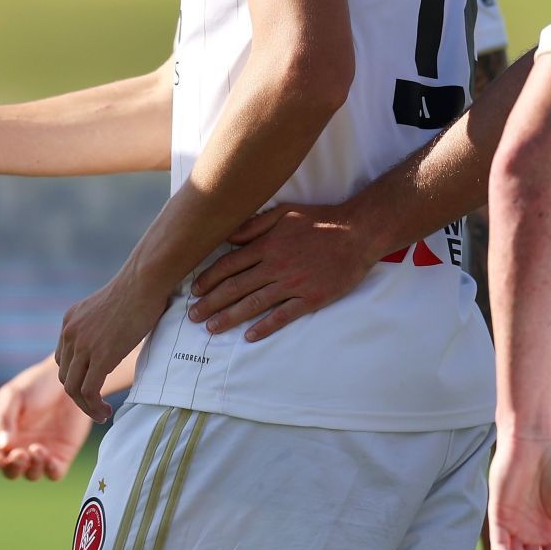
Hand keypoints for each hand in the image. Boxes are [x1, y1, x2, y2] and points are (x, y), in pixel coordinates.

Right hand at [0, 356, 93, 480]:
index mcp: (2, 434)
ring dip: (32, 468)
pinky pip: (54, 473)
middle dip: (12, 467)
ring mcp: (41, 452)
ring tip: (36, 449)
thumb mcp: (14, 395)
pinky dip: (50, 471)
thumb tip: (2, 446)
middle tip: (19, 454)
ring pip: (31, 474)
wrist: (67, 380)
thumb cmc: (36, 384)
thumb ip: (5, 419)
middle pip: (9, 471)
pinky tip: (49, 458)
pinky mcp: (62, 454)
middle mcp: (19, 447)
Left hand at [56, 272, 170, 422]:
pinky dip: (94, 407)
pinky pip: (88, 391)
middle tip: (97, 407)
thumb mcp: (108, 309)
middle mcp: (70, 333)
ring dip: (86, 407)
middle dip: (79, 397)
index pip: (63, 360)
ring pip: (73, 388)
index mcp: (70, 322)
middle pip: (64, 377)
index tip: (93, 388)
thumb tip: (117, 338)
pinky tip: (106, 411)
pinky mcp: (99, 356)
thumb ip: (102, 327)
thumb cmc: (137, 290)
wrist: (143, 281)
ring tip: (102, 414)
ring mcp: (83, 345)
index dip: (76, 377)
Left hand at [185, 203, 375, 340]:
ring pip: (254, 304)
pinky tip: (249, 336)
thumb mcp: (283, 213)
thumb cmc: (319, 220)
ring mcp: (293, 284)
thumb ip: (253, 225)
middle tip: (193, 317)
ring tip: (211, 328)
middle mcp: (275, 266)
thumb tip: (227, 236)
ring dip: (229, 318)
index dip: (209, 279)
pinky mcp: (311, 298)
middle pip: (235, 287)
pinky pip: (283, 316)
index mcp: (267, 245)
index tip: (195, 291)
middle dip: (211, 303)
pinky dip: (264, 327)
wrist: (357, 233)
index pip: (229, 265)